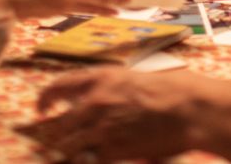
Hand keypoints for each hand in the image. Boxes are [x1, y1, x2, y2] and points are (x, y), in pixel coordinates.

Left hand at [33, 68, 222, 159]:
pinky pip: (85, 160)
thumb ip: (108, 86)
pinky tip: (89, 160)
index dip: (44, 99)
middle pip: (58, 123)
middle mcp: (95, 100)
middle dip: (53, 135)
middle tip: (54, 142)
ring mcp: (101, 126)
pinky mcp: (112, 149)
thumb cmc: (169, 89)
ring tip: (66, 156)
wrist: (189, 108)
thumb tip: (89, 97)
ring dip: (65, 153)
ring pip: (66, 146)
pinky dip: (84, 161)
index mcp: (100, 77)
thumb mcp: (133, 76)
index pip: (58, 86)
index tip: (41, 110)